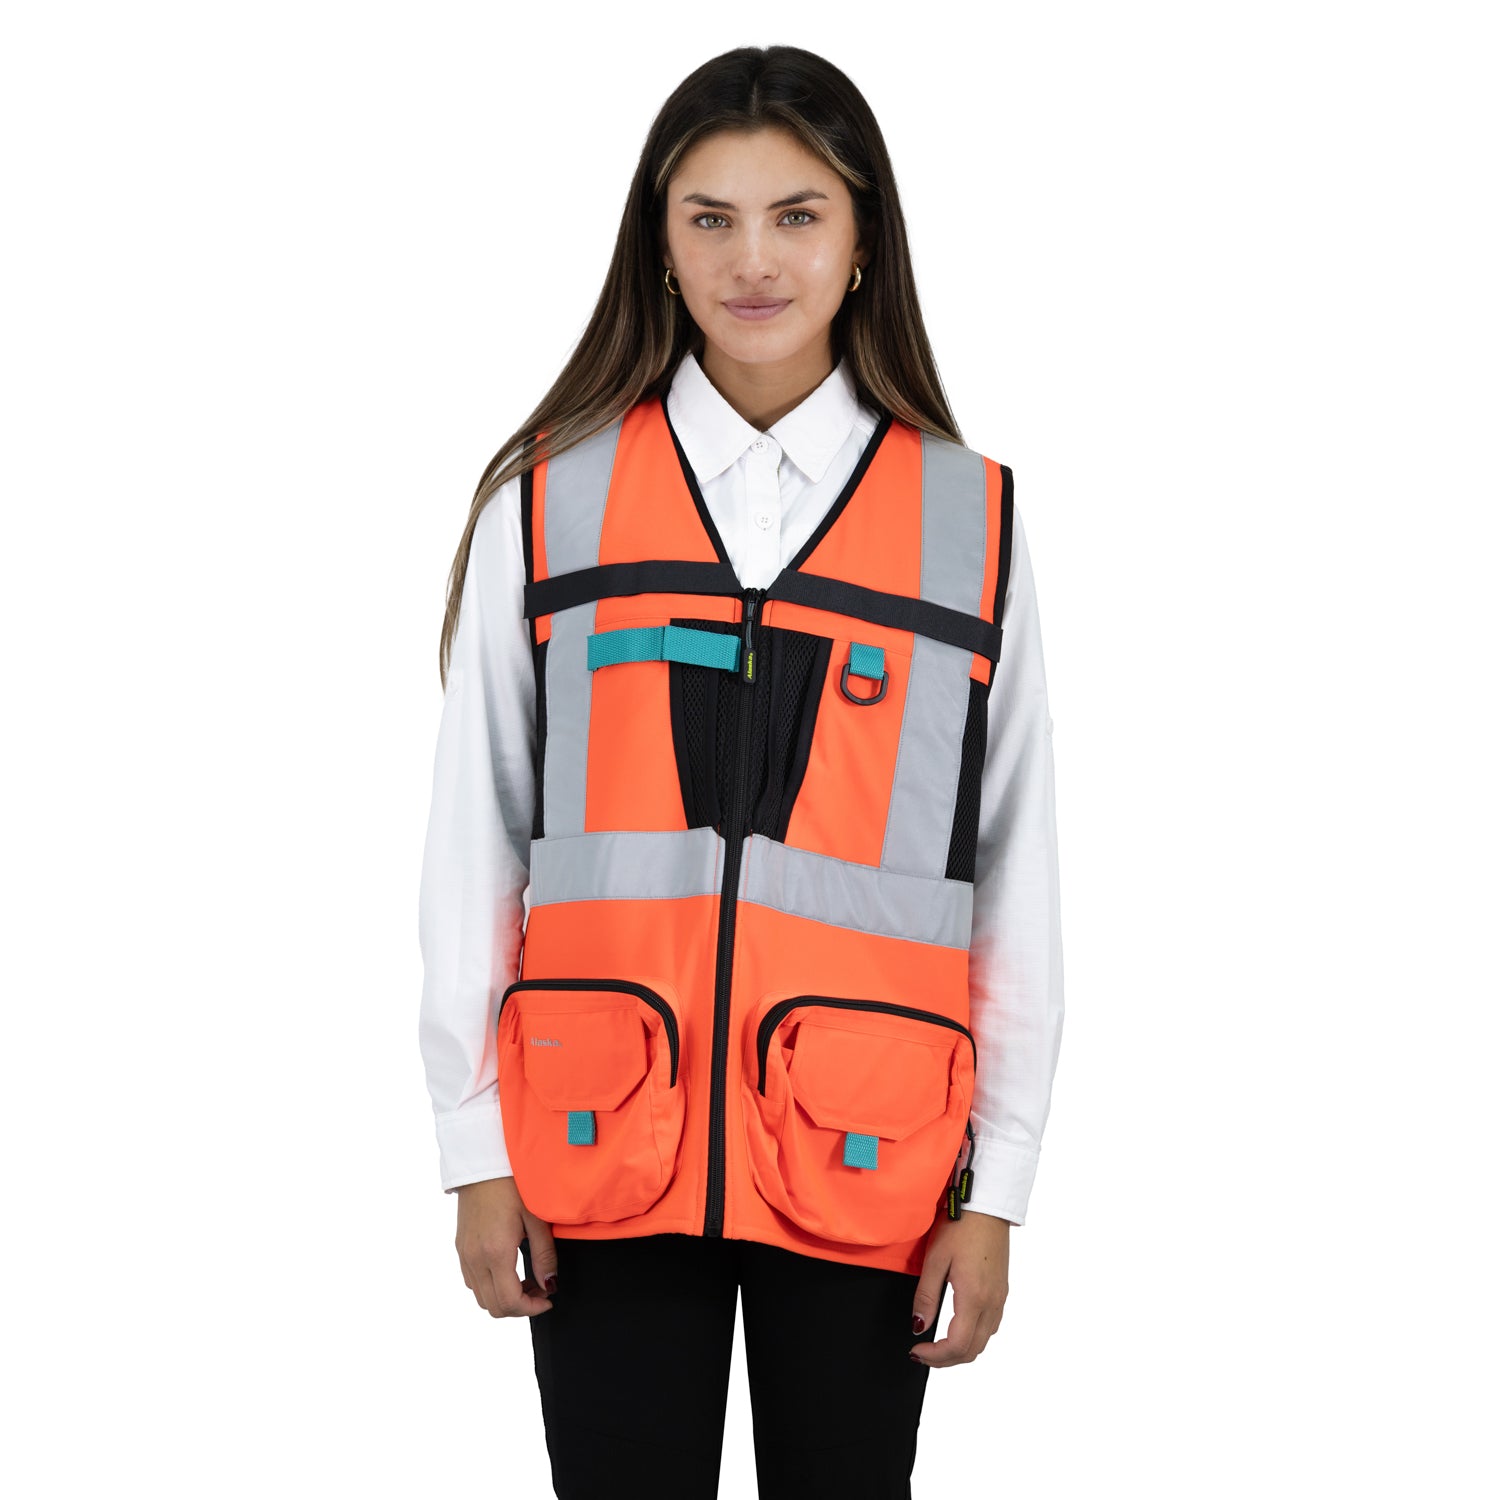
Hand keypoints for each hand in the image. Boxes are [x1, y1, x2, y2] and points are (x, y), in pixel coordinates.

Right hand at [454, 1175, 558, 1318]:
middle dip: (520, 1307)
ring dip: (504, 1299)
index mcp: (496, 1252)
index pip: (509, 1301)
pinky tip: (508, 1271)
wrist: (484, 1165)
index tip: (548, 1299)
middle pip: (494, 1307)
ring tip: (526, 1281)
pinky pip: (472, 1282)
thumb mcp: (536, 1218)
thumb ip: (544, 1255)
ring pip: (481, 1298)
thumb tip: (550, 1285)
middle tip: (540, 1290)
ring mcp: (464, 1255)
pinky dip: (490, 1287)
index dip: (531, 1308)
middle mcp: (475, 1258)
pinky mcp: (460, 1248)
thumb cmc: (513, 1186)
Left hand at [909, 1208, 1010, 1365]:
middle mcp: (992, 1303)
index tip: (916, 1350)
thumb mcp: (935, 1260)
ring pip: (984, 1341)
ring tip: (937, 1345)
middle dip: (946, 1360)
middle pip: (973, 1350)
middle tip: (923, 1353)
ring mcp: (1000, 1298)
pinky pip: (990, 1326)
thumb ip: (926, 1296)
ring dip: (960, 1350)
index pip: (957, 1345)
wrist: (986, 1207)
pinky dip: (973, 1337)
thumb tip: (919, 1326)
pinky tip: (957, 1327)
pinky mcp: (1002, 1291)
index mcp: (974, 1298)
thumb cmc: (960, 1227)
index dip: (935, 1356)